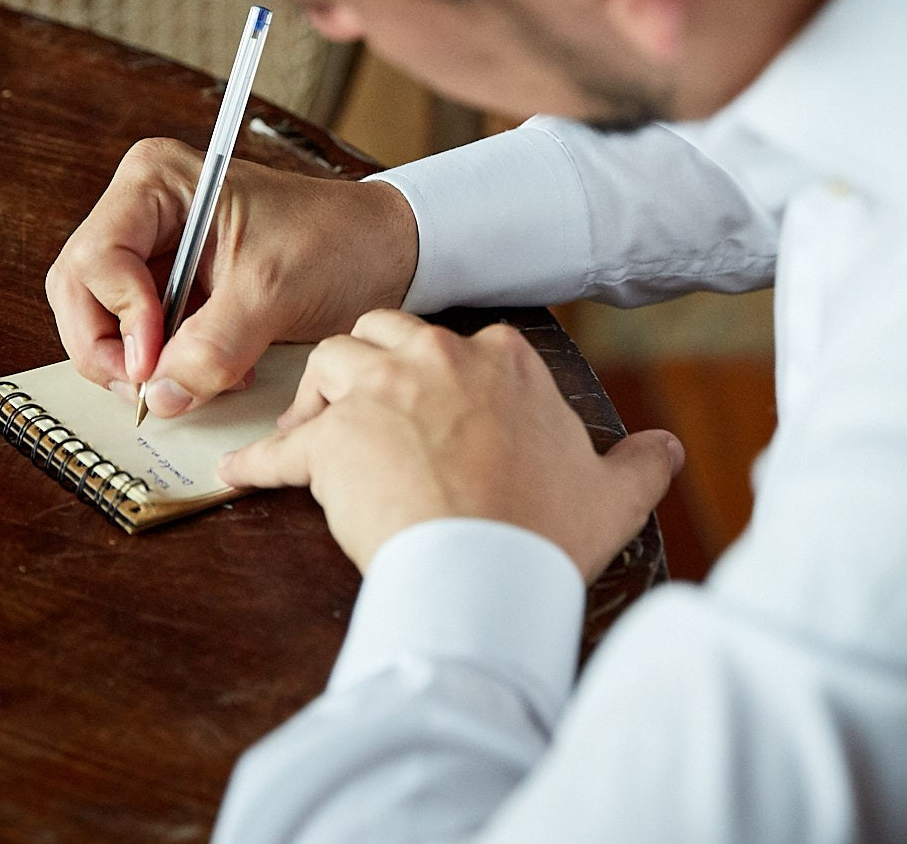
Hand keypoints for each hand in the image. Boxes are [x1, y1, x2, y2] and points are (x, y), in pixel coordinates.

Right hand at [46, 139, 419, 417]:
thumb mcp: (274, 292)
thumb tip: (160, 394)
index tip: (154, 362)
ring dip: (141, 365)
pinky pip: (139, 339)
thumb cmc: (338, 242)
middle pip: (81, 294)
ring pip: (102, 323)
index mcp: (157, 183)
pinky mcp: (172, 289)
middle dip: (112, 351)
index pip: (94, 259)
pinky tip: (213, 371)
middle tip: (153, 390)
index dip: (117, 318)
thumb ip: (213, 345)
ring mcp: (154, 252)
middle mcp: (143, 212)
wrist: (386, 252)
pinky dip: (165, 367)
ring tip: (196, 378)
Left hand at [217, 309, 683, 581]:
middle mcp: (437, 358)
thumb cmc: (546, 532)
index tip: (438, 407)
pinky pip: (281, 447)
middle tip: (366, 406)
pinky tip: (238, 473)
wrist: (489, 571)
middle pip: (385, 334)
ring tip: (311, 432)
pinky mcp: (330, 441)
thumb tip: (668, 450)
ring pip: (330, 363)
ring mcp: (379, 393)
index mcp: (503, 359)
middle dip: (372, 365)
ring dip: (317, 396)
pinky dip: (258, 461)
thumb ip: (640, 464)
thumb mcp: (613, 494)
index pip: (464, 343)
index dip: (443, 376)